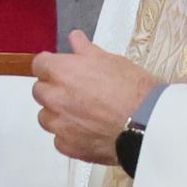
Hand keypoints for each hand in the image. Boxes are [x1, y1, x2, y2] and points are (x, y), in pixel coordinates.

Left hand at [32, 31, 155, 166]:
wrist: (147, 125)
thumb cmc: (134, 89)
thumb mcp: (112, 61)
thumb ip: (86, 51)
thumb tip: (75, 38)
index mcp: (62, 72)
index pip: (39, 64)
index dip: (52, 65)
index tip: (63, 69)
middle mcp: (55, 98)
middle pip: (39, 91)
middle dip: (53, 89)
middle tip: (76, 91)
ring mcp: (59, 125)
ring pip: (46, 117)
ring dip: (58, 113)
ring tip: (83, 113)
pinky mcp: (68, 147)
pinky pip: (59, 139)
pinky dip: (69, 135)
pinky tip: (88, 131)